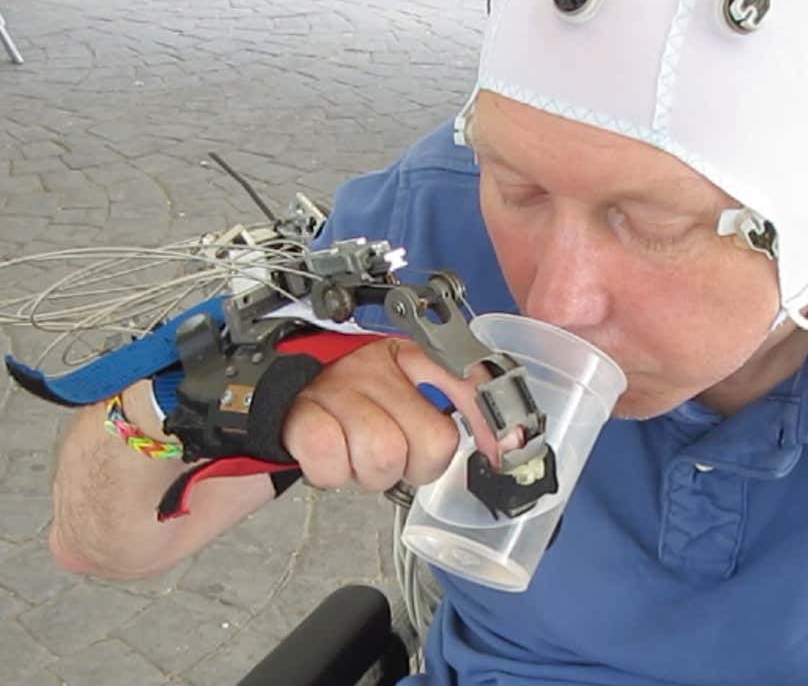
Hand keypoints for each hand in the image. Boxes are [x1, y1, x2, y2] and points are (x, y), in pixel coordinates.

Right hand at [281, 337, 492, 490]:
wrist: (276, 398)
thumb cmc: (350, 404)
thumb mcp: (406, 393)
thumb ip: (459, 406)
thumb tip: (508, 443)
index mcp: (408, 356)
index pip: (466, 379)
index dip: (490, 421)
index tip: (501, 451)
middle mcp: (377, 366)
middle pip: (431, 441)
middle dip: (414, 465)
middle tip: (392, 454)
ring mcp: (338, 388)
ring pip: (384, 457)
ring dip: (371, 473)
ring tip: (356, 453)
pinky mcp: (303, 414)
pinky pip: (334, 464)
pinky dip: (332, 473)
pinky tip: (329, 454)